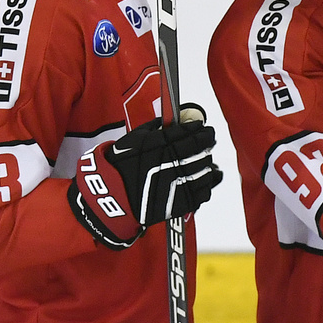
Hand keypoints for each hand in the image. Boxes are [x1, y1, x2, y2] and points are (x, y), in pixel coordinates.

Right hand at [67, 107, 222, 248]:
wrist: (113, 197)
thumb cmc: (120, 166)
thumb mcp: (134, 139)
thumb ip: (155, 127)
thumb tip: (173, 119)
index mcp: (162, 146)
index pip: (190, 133)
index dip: (200, 129)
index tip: (203, 127)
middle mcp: (173, 163)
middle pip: (201, 149)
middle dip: (207, 141)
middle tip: (208, 139)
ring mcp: (179, 183)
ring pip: (206, 169)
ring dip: (207, 162)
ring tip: (204, 159)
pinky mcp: (182, 202)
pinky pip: (205, 191)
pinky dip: (207, 183)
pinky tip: (204, 177)